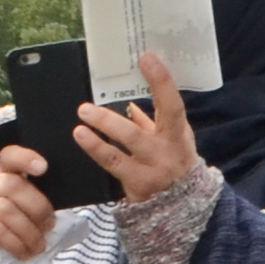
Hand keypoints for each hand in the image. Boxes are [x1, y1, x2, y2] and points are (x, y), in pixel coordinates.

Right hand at [0, 145, 54, 263]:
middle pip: (14, 186)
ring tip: (39, 246)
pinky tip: (25, 253)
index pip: (10, 156)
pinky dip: (17, 244)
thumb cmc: (23, 232)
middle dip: (38, 208)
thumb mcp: (36, 213)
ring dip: (30, 232)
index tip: (43, 168)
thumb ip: (45, 199)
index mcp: (7, 175)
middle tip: (49, 227)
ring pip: (6, 210)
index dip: (25, 158)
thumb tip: (70, 193)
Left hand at [72, 52, 201, 202]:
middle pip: (136, 136)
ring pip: (118, 156)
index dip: (161, 82)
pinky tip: (82, 139)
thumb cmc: (177, 161)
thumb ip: (153, 120)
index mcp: (177, 136)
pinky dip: (95, 152)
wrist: (185, 205)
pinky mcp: (135, 188)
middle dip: (109, 122)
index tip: (147, 58)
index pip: (172, 106)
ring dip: (95, 141)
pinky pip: (111, 168)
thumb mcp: (175, 138)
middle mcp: (164, 155)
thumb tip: (130, 102)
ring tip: (79, 128)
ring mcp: (149, 173)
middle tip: (85, 108)